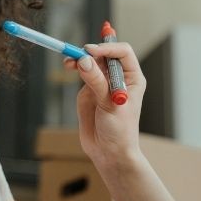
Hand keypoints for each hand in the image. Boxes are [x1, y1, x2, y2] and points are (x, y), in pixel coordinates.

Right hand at [63, 42, 145, 167]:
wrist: (109, 153)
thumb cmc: (120, 131)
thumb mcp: (110, 105)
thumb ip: (97, 82)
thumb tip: (84, 61)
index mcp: (132, 78)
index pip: (122, 52)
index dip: (107, 48)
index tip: (91, 51)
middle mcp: (118, 77)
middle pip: (104, 54)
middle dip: (90, 51)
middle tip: (77, 54)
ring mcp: (103, 83)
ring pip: (91, 61)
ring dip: (80, 58)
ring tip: (69, 62)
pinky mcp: (89, 90)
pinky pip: (82, 72)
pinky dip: (74, 67)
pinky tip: (68, 66)